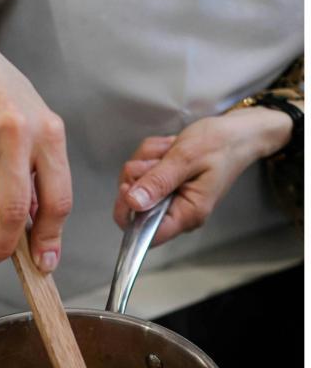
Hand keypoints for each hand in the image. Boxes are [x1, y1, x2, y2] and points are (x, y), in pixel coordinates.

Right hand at [0, 18, 71, 270]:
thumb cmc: (1, 95)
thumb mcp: (35, 126)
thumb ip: (40, 175)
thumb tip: (36, 230)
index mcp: (49, 134)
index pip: (57, 200)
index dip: (51, 238)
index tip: (44, 261)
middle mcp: (17, 134)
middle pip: (14, 212)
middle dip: (4, 244)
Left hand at [113, 106, 293, 245]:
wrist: (237, 132)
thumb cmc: (221, 144)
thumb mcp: (186, 158)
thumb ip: (158, 182)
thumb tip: (133, 203)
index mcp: (187, 214)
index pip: (147, 234)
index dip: (129, 213)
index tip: (129, 187)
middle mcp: (177, 212)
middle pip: (134, 205)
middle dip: (139, 174)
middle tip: (161, 157)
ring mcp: (170, 198)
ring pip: (135, 183)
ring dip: (146, 160)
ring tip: (170, 150)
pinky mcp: (165, 186)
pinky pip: (142, 172)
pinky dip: (150, 156)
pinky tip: (168, 149)